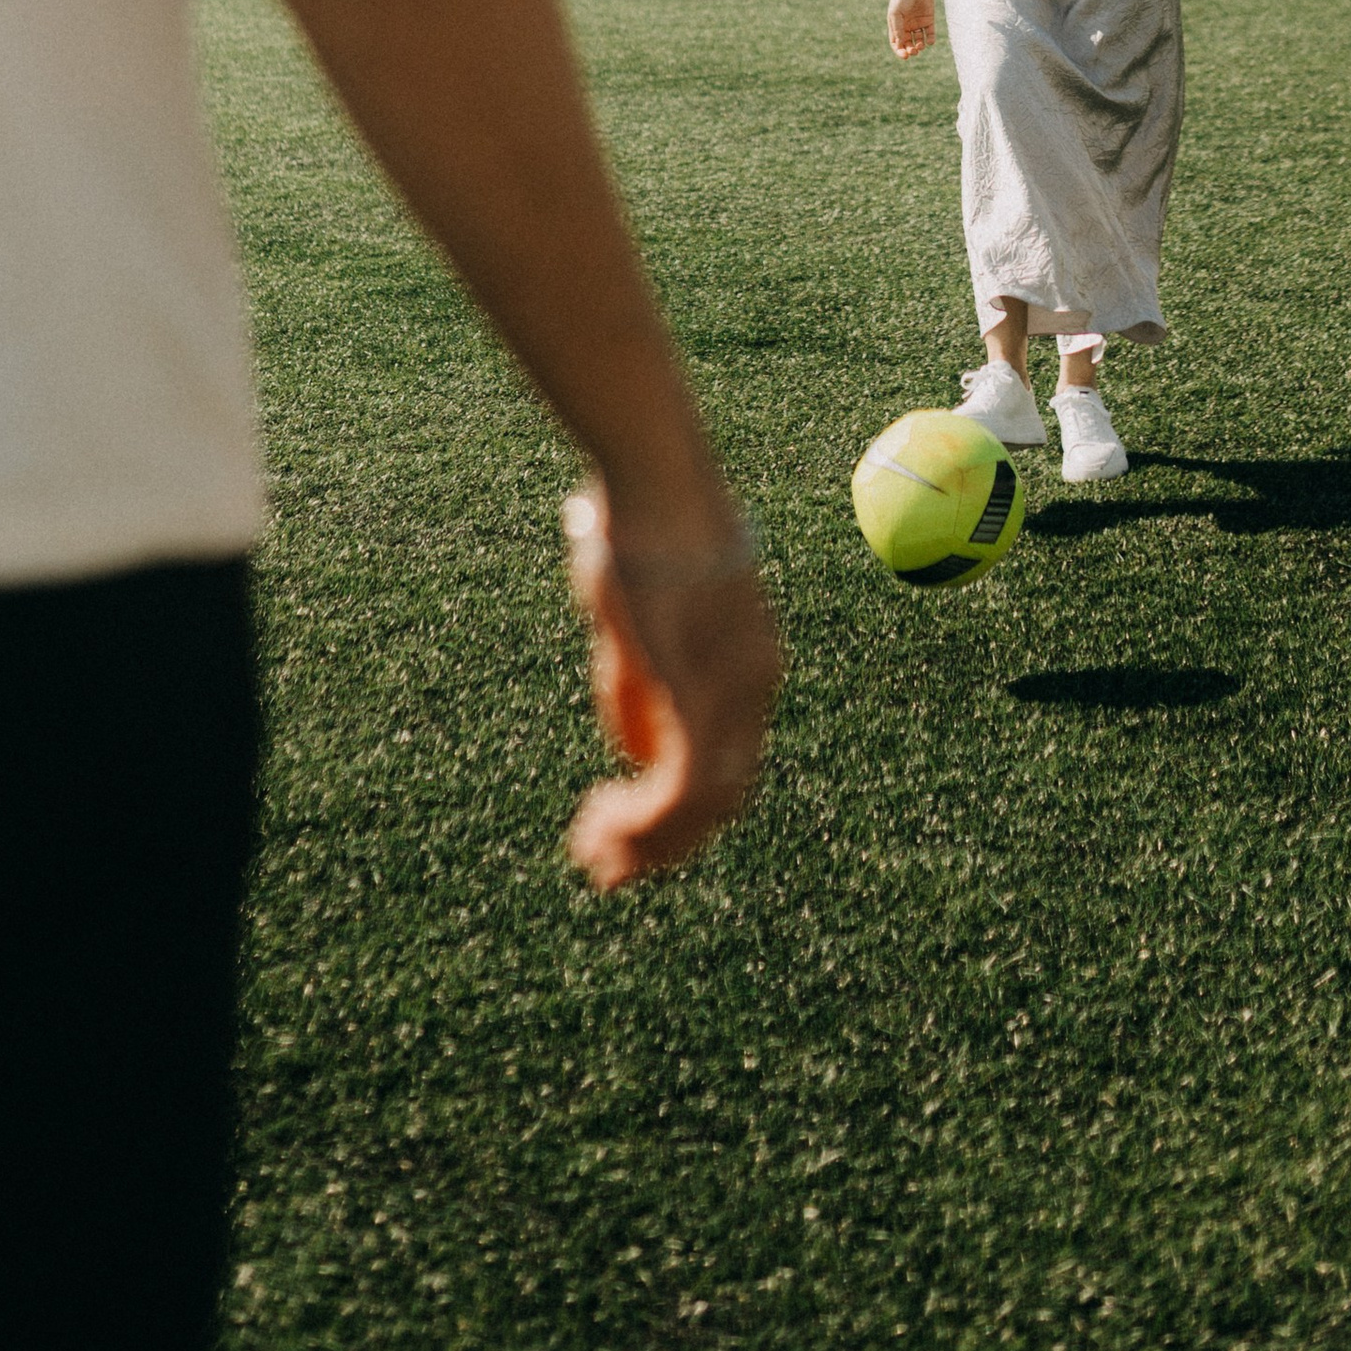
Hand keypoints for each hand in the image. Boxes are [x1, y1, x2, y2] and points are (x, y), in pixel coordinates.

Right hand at [561, 488, 782, 890]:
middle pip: (725, 800)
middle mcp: (757, 686)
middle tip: (607, 869)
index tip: (631, 839)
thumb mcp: (640, 620)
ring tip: (593, 850)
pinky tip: (599, 824)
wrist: (654, 480)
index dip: (684, 816)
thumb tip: (633, 746)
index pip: (732, 765)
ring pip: (703, 807)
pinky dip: (642, 822)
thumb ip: (642, 684)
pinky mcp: (699, 693)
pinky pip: (680, 789)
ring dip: (646, 842)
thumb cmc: (637, 528)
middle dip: (664, 846)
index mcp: (753, 664)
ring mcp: (734, 692)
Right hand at [887, 0, 934, 59]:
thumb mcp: (896, 13)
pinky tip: (929, 41)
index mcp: (896, 25)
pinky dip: (930, 40)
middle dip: (910, 50)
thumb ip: (897, 28)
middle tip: (913, 52)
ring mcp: (918, 23)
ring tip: (920, 45)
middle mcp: (906, 25)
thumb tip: (900, 45)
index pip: (896, 43)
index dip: (899, 51)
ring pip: (919, 40)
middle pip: (908, 44)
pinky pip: (930, 33)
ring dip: (919, 46)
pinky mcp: (929, 19)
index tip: (904, 55)